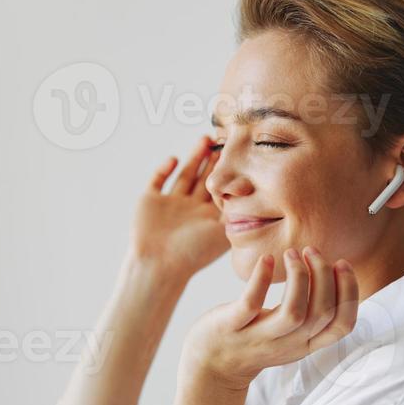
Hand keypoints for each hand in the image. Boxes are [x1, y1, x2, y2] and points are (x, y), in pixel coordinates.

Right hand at [129, 135, 228, 279]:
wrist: (160, 264)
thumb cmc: (193, 253)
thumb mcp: (222, 231)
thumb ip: (235, 211)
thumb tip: (253, 192)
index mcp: (208, 218)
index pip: (221, 190)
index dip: (228, 173)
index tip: (238, 154)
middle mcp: (190, 210)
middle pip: (204, 179)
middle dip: (213, 160)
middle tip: (223, 140)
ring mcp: (170, 205)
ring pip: (184, 175)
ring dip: (194, 158)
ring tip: (206, 140)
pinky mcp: (150, 201)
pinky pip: (158, 180)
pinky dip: (164, 168)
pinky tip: (175, 159)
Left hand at [180, 246, 358, 390]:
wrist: (212, 368)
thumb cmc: (256, 340)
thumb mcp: (291, 335)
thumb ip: (312, 315)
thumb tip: (333, 273)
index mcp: (306, 344)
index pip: (342, 325)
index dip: (349, 292)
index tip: (341, 264)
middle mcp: (287, 344)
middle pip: (321, 313)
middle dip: (324, 275)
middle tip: (312, 251)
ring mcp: (259, 337)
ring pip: (294, 313)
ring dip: (299, 277)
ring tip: (293, 253)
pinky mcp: (232, 328)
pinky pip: (251, 304)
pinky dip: (261, 279)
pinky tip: (267, 259)